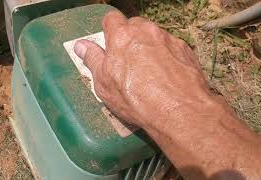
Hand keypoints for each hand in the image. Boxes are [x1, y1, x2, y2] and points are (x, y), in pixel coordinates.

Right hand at [74, 11, 213, 128]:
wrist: (178, 111)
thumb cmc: (137, 99)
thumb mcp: (104, 83)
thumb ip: (92, 59)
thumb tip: (81, 46)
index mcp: (122, 36)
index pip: (111, 18)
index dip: (109, 29)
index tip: (109, 43)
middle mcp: (146, 31)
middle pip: (134, 26)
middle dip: (129, 38)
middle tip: (128, 61)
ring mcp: (167, 39)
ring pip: (153, 36)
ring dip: (148, 47)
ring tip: (148, 72)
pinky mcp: (185, 49)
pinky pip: (170, 47)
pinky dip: (166, 56)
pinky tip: (165, 75)